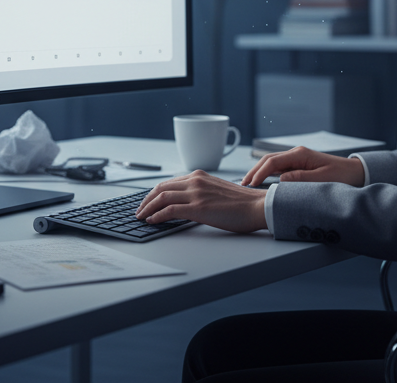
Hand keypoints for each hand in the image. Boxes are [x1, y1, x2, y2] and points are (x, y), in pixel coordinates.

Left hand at [134, 171, 266, 232]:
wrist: (256, 206)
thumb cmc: (241, 203)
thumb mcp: (216, 191)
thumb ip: (201, 192)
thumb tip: (187, 203)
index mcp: (199, 176)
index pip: (169, 182)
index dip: (154, 193)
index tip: (147, 201)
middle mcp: (195, 181)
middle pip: (161, 188)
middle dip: (147, 200)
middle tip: (139, 210)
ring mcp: (196, 193)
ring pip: (162, 197)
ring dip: (148, 208)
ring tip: (141, 217)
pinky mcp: (198, 208)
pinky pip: (170, 210)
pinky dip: (157, 215)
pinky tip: (152, 221)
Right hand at [241, 147, 364, 187]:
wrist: (355, 173)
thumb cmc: (342, 176)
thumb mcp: (322, 179)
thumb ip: (301, 179)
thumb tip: (280, 179)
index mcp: (300, 154)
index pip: (273, 162)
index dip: (260, 173)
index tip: (250, 184)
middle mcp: (296, 153)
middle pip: (268, 160)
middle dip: (254, 171)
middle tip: (242, 184)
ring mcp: (297, 158)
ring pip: (272, 163)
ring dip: (259, 172)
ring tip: (248, 183)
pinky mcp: (299, 165)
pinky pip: (279, 168)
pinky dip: (267, 174)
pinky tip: (262, 182)